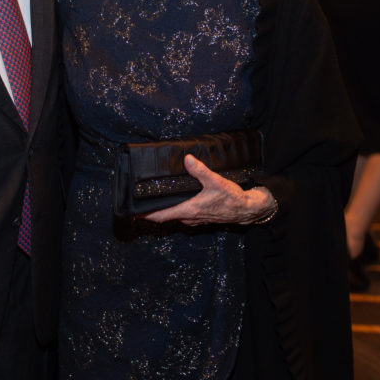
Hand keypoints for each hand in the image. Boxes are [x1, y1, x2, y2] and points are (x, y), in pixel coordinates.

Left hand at [143, 154, 276, 225]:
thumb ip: (200, 170)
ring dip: (164, 209)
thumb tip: (187, 159)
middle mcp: (189, 218)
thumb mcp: (216, 182)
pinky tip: (175, 200)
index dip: (145, 215)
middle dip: (152, 210)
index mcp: (189, 210)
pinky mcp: (200, 218)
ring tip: (155, 198)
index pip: (161, 216)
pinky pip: (183, 215)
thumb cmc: (232, 198)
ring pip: (174, 216)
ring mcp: (194, 219)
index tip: (132, 212)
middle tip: (139, 202)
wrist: (246, 209)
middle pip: (164, 216)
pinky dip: (175, 209)